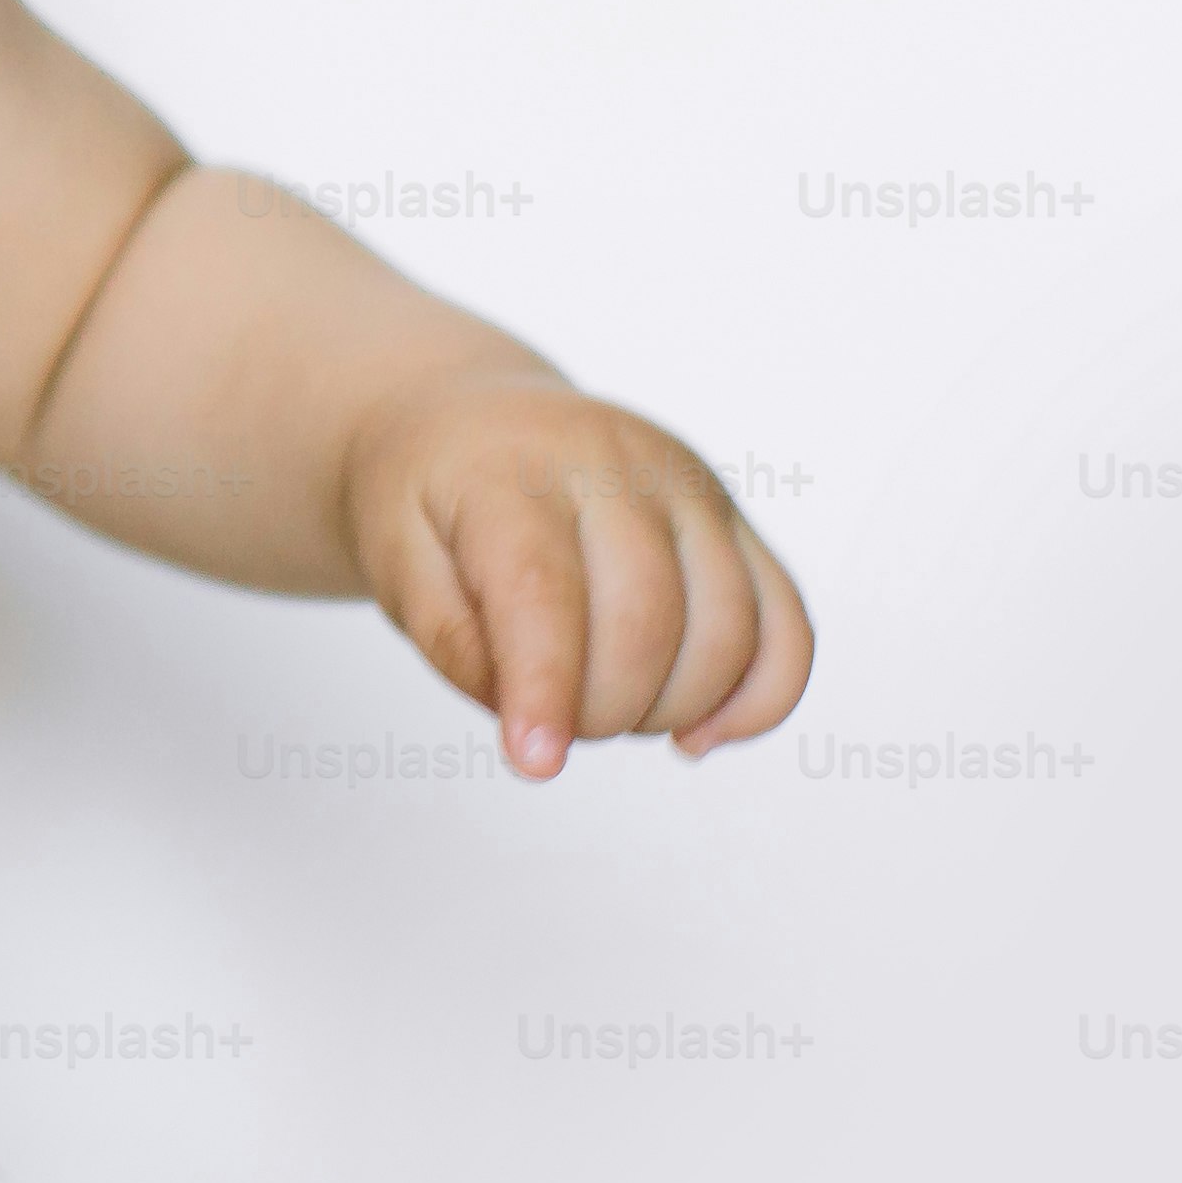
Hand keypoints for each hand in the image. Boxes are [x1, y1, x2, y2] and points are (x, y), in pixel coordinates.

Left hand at [343, 377, 815, 774]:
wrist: (466, 420)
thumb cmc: (427, 498)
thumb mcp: (394, 559)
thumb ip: (451, 637)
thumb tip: (533, 718)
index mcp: (514, 470)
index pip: (545, 591)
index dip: (546, 689)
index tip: (535, 762)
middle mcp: (616, 464)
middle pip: (646, 620)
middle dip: (602, 708)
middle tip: (554, 724)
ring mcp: (688, 486)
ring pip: (728, 630)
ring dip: (673, 707)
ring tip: (608, 713)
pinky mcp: (732, 517)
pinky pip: (787, 622)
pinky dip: (761, 698)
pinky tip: (697, 735)